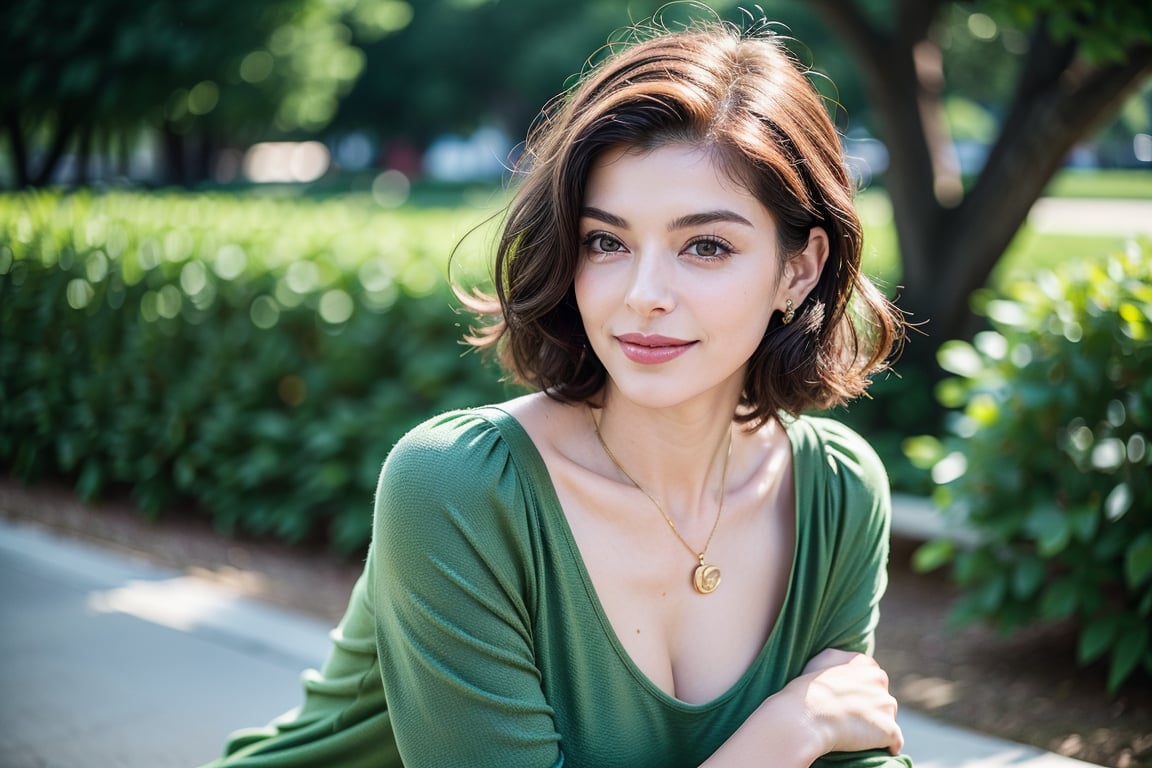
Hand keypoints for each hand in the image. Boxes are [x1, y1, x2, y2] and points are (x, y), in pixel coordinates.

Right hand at [788, 649, 902, 756]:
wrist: (808, 714)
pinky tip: (877, 749)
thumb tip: (848, 665)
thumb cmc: (809, 689)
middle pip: (882, 697)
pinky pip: (895, 742)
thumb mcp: (822, 660)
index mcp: (865, 663)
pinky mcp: (889, 729)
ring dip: (877, 726)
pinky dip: (888, 746)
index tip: (848, 702)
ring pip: (888, 718)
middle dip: (871, 708)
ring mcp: (886, 705)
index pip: (871, 679)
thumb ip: (841, 659)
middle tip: (852, 718)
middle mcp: (880, 680)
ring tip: (858, 734)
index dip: (859, 692)